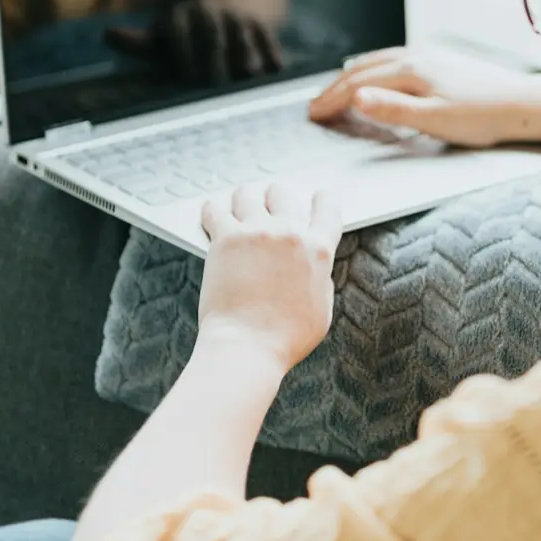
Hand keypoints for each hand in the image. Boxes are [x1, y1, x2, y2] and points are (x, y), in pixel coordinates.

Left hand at [106, 2, 283, 85]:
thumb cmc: (192, 27)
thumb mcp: (165, 32)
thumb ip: (139, 42)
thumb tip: (107, 35)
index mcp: (181, 14)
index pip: (179, 29)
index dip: (183, 51)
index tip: (187, 75)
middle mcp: (209, 12)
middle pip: (212, 37)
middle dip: (215, 58)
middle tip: (216, 83)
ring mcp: (237, 17)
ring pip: (241, 36)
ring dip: (246, 52)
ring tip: (248, 71)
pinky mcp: (261, 23)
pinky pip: (267, 37)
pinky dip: (272, 50)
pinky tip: (277, 67)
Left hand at [199, 183, 342, 370]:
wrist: (247, 346)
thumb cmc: (286, 338)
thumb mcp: (322, 308)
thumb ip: (319, 278)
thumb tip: (311, 266)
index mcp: (318, 249)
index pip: (328, 208)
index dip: (324, 199)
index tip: (319, 197)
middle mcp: (289, 233)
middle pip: (282, 194)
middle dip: (276, 199)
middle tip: (269, 206)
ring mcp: (256, 232)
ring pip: (248, 194)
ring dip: (244, 200)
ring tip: (238, 208)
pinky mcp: (225, 238)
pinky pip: (214, 209)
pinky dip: (212, 211)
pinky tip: (211, 214)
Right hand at [309, 47, 540, 146]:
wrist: (521, 104)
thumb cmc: (482, 117)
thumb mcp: (435, 120)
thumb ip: (393, 110)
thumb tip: (356, 98)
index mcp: (411, 70)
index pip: (358, 83)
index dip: (332, 99)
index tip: (313, 114)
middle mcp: (417, 56)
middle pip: (364, 69)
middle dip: (335, 87)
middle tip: (315, 105)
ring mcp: (429, 55)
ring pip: (378, 61)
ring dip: (352, 76)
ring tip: (336, 90)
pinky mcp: (441, 60)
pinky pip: (394, 60)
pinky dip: (374, 70)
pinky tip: (377, 77)